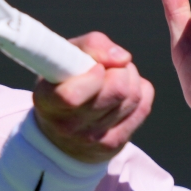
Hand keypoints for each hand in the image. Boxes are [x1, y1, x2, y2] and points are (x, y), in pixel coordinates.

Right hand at [33, 32, 154, 162]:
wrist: (60, 132)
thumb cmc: (63, 82)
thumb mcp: (66, 56)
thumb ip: (91, 46)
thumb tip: (123, 58)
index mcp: (47, 102)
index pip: (72, 95)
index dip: (94, 73)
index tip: (96, 67)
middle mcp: (68, 126)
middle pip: (116, 90)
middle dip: (119, 69)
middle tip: (109, 66)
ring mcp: (93, 139)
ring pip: (132, 97)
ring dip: (130, 77)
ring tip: (115, 75)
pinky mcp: (114, 144)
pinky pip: (143, 107)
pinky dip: (140, 91)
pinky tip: (125, 91)